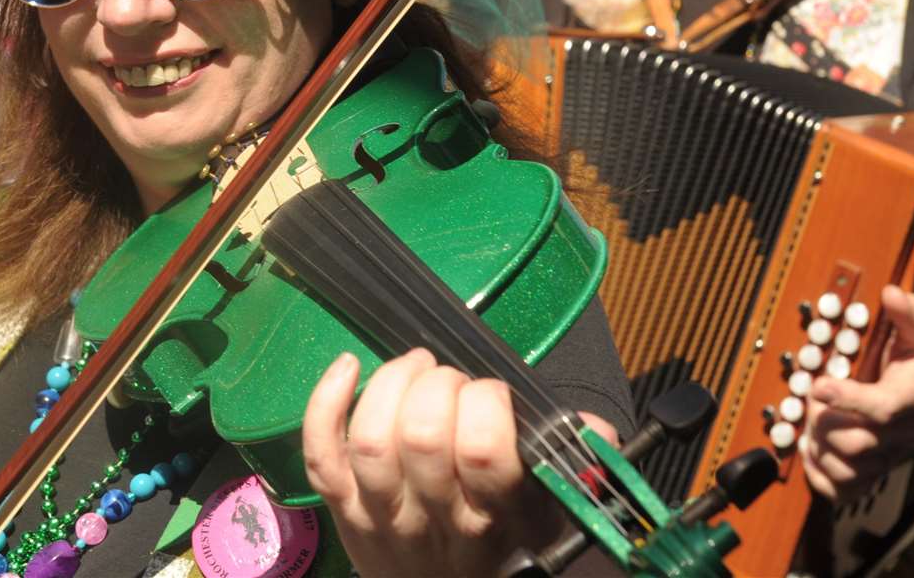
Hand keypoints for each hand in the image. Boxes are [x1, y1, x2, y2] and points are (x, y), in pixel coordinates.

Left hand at [301, 348, 611, 577]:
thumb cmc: (502, 546)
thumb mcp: (551, 516)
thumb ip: (577, 466)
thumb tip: (593, 427)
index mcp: (493, 517)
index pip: (481, 449)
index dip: (486, 402)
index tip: (493, 393)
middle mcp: (434, 518)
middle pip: (421, 435)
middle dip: (439, 386)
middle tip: (452, 381)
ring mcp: (381, 515)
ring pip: (371, 440)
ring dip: (391, 384)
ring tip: (416, 368)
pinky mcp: (341, 509)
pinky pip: (321, 453)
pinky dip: (326, 402)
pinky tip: (349, 368)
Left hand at [801, 285, 913, 503]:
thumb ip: (910, 314)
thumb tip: (893, 292)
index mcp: (911, 400)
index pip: (883, 409)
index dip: (849, 400)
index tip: (818, 385)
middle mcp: (899, 436)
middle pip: (856, 443)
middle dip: (824, 422)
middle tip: (810, 399)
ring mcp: (885, 459)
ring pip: (847, 468)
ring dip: (818, 448)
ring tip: (810, 422)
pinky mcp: (872, 474)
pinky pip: (844, 489)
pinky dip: (820, 476)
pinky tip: (810, 451)